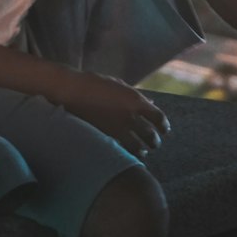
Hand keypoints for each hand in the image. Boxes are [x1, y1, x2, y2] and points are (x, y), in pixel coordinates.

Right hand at [56, 71, 170, 159]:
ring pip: (138, 145)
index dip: (164, 125)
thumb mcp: (119, 84)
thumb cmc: (95, 83)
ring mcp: (118, 128)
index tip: (164, 130)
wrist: (72, 91)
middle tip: (155, 143)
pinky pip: (123, 149)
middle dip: (154, 140)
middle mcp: (130, 115)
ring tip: (143, 151)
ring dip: (143, 149)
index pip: (158, 117)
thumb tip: (152, 103)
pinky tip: (128, 153)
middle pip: (150, 134)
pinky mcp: (107, 137)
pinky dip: (129, 152)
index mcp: (135, 99)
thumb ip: (137, 95)